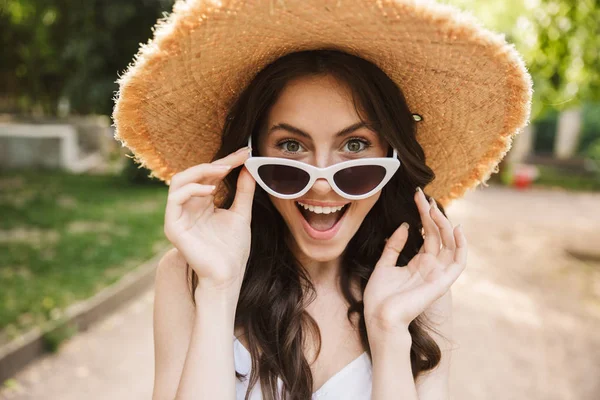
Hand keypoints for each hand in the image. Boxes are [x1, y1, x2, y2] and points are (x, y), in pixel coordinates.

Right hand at [163, 146, 255, 292]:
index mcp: (202, 203)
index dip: (226, 162)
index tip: (246, 153)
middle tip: (236, 158)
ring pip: (179, 181)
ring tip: (223, 170)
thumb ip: (243, 192)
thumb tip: (249, 168)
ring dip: (201, 171)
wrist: (227, 275)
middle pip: (194, 174)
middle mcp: (188, 206)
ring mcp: (178, 216)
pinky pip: (175, 199)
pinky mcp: (173, 226)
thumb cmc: (233, 249)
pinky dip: (192, 189)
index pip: (210, 175)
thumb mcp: (241, 214)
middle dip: (215, 163)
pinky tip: (210, 189)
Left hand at [363, 187, 466, 334]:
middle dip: (432, 214)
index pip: (427, 234)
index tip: (417, 196)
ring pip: (450, 243)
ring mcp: (438, 273)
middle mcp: (431, 266)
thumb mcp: (384, 264)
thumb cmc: (380, 297)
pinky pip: (458, 261)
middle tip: (423, 196)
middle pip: (438, 234)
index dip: (423, 215)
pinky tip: (456, 228)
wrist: (380, 317)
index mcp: (418, 263)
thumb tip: (405, 225)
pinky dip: (461, 245)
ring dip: (444, 224)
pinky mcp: (443, 281)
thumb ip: (394, 246)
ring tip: (434, 207)